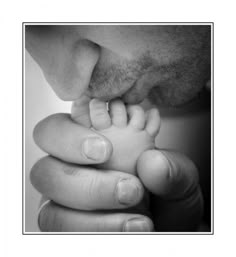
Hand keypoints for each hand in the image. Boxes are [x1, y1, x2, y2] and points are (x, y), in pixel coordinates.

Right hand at [31, 98, 202, 231]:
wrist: (171, 224)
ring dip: (93, 217)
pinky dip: (97, 233)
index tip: (104, 149)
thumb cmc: (167, 191)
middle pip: (43, 171)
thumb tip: (151, 163)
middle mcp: (68, 172)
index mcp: (85, 143)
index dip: (69, 137)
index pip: (54, 130)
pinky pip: (65, 233)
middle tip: (129, 189)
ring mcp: (65, 204)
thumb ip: (171, 167)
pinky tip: (132, 229)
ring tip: (140, 220)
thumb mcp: (179, 175)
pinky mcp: (70, 228)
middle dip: (83, 183)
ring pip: (50, 210)